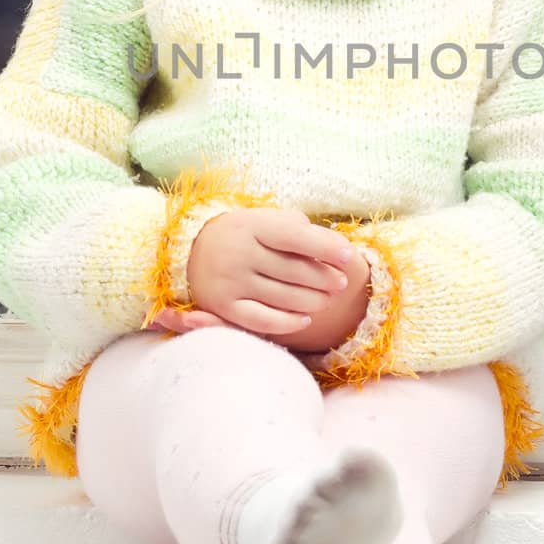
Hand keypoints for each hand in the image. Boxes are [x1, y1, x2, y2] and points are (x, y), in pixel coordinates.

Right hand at [151, 207, 369, 351]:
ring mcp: (230, 281)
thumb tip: (340, 249)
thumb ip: (303, 231)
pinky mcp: (224, 307)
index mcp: (252, 225)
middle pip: (294, 271)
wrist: (193, 249)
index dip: (326, 248)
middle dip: (325, 278)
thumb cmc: (247, 234)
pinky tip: (305, 319)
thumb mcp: (269, 221)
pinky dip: (287, 322)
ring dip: (313, 300)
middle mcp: (238, 253)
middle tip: (342, 284)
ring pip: (283, 297)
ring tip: (327, 299)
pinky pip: (262, 320)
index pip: (296, 237)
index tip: (349, 257)